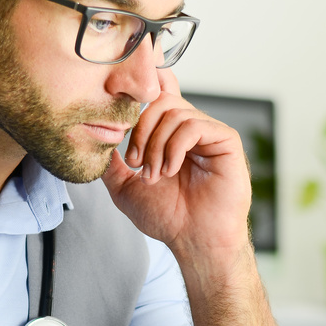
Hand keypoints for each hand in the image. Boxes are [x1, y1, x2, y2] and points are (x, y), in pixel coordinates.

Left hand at [103, 69, 251, 261]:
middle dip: (141, 130)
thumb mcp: (125, 189)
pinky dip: (175, 146)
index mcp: (171, 136)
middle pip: (161, 101)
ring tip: (154, 175)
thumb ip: (111, 164)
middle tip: (136, 163)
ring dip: (156, 145)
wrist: (194, 241)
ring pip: (175, 113)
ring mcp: (210, 134)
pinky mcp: (226, 141)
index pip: (160, 97)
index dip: (148, 85)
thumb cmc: (168, 218)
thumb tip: (98, 139)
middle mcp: (191, 131)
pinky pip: (195, 125)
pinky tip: (170, 170)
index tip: (128, 90)